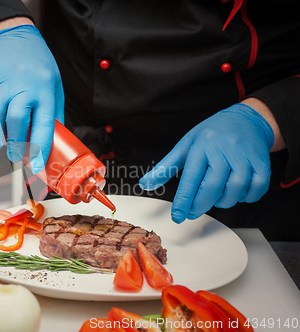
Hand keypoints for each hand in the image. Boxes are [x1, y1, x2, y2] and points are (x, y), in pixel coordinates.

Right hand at [0, 24, 64, 173]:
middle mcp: (24, 86)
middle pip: (16, 122)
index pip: (44, 125)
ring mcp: (2, 81)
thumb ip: (53, 114)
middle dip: (14, 145)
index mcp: (46, 90)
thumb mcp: (55, 87)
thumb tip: (53, 144)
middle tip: (14, 155)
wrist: (14, 37)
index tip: (36, 167)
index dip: (39, 149)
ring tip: (0, 142)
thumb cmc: (38, 66)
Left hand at [139, 103, 274, 222]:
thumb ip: (166, 167)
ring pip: (234, 192)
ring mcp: (244, 157)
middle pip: (212, 189)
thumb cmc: (211, 134)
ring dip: (222, 201)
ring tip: (214, 196)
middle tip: (192, 212)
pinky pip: (255, 190)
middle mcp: (223, 152)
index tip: (178, 216)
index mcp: (201, 148)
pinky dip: (245, 197)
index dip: (184, 202)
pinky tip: (235, 192)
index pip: (190, 180)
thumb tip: (145, 183)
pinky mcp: (262, 163)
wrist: (245, 118)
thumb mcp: (185, 145)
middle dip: (200, 206)